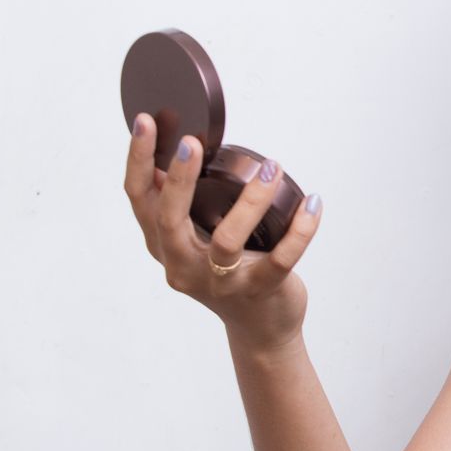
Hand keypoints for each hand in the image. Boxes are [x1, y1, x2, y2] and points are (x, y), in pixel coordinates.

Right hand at [122, 113, 321, 351]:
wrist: (260, 329)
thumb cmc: (227, 272)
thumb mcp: (195, 239)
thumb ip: (183, 204)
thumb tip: (176, 148)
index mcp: (164, 246)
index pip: (140, 199)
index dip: (137, 160)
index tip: (145, 122)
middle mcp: (183, 266)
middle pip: (169, 220)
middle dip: (178, 178)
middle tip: (192, 143)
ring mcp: (220, 282)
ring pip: (227, 239)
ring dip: (252, 199)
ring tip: (272, 166)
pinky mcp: (260, 290)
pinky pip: (281, 258)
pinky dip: (301, 229)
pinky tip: (312, 203)